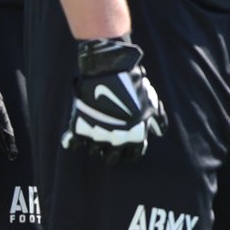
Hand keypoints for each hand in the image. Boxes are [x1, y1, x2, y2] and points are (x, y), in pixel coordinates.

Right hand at [63, 38, 167, 156]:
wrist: (108, 71)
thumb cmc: (133, 86)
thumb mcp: (151, 103)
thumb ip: (157, 121)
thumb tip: (158, 133)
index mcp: (136, 136)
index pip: (134, 155)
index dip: (131, 151)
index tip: (128, 144)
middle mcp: (117, 140)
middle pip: (112, 158)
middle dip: (112, 152)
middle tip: (110, 140)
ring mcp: (96, 135)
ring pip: (94, 151)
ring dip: (95, 144)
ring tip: (96, 132)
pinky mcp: (78, 127)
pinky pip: (71, 143)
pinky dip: (71, 141)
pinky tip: (74, 135)